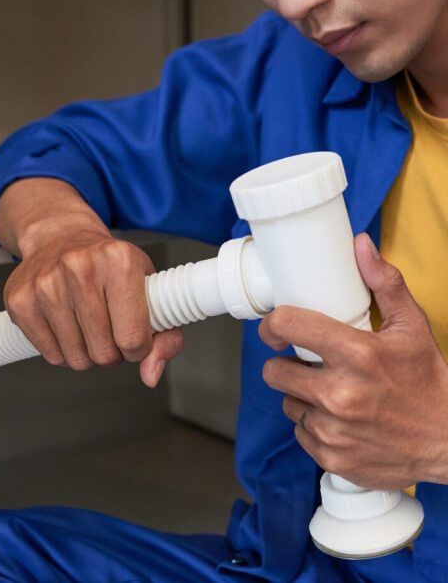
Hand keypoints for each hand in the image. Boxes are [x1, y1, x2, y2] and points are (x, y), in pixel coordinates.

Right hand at [4, 223, 181, 386]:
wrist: (62, 238)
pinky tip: (68, 325)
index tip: (136, 337)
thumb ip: (166, 336)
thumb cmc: (111, 266)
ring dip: (88, 353)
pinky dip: (64, 351)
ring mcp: (46, 284)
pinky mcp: (21, 300)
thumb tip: (151, 374)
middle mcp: (81, 267)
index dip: (138, 349)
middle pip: (104, 353)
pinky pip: (51, 355)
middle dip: (113, 352)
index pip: (133, 337)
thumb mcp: (151, 289)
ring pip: (76, 358)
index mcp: (120, 261)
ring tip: (90, 325)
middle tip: (112, 329)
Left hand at [259, 232, 447, 489]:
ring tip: (330, 391)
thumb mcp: (411, 326)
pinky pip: (301, 433)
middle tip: (308, 362)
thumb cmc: (429, 382)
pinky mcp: (332, 458)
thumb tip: (360, 245)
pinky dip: (314, 425)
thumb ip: (384, 283)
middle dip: (286, 363)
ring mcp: (333, 430)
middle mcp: (340, 394)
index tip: (275, 327)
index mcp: (357, 354)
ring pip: (288, 402)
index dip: (273, 324)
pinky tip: (339, 419)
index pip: (288, 325)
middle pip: (274, 370)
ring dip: (302, 395)